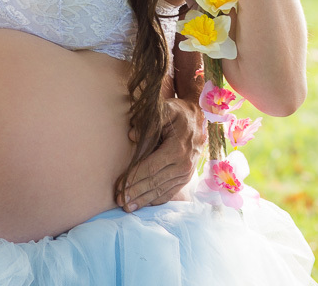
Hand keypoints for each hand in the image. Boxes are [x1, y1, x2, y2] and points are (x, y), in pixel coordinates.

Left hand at [119, 97, 205, 211]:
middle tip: (119, 201)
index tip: (120, 187)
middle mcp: (183, 165)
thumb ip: (150, 122)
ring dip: (143, 200)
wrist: (198, 119)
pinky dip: (156, 200)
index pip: (151, 168)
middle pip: (155, 183)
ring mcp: (186, 174)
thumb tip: (131, 135)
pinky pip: (170, 192)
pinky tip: (144, 205)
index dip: (135, 178)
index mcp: (177, 149)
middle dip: (135, 192)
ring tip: (128, 207)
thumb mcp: (166, 110)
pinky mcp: (185, 178)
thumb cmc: (178, 114)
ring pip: (162, 191)